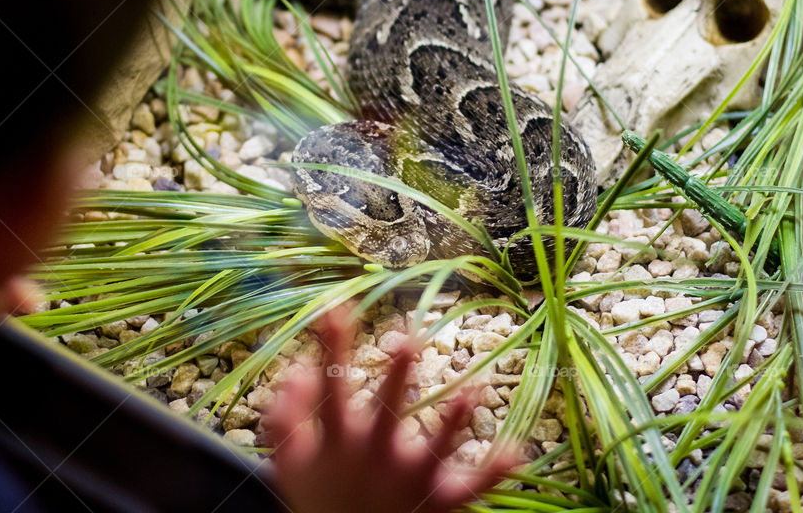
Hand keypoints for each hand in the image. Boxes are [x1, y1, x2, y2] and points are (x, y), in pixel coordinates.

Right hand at [263, 310, 518, 512]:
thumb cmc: (319, 497)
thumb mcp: (290, 461)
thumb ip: (287, 415)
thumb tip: (299, 368)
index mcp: (339, 439)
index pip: (332, 385)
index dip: (332, 347)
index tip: (335, 308)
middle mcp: (375, 455)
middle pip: (388, 408)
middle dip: (397, 375)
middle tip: (407, 341)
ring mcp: (409, 480)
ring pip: (436, 448)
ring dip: (454, 420)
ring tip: (473, 391)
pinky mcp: (437, 502)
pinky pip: (471, 488)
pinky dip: (494, 471)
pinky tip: (516, 451)